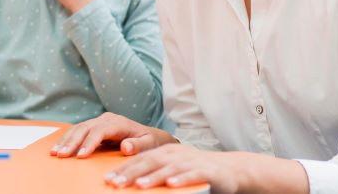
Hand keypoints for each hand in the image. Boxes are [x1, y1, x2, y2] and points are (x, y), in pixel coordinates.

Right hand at [50, 112, 175, 157]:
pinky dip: (67, 139)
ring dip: (65, 140)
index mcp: (119, 123)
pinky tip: (58, 148)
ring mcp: (99, 121)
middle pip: (85, 128)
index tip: (80, 156)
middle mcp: (107, 119)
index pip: (100, 131)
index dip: (89, 143)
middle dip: (72, 142)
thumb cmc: (149, 142)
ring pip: (78, 128)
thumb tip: (125, 146)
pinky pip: (78, 131)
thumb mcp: (149, 144)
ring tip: (55, 153)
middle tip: (61, 155)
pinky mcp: (94, 126)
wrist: (150, 136)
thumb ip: (138, 145)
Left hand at [104, 145, 245, 191]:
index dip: (123, 168)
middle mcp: (175, 155)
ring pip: (169, 169)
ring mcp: (190, 162)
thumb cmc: (195, 171)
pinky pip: (192, 175)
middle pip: (149, 163)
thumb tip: (131, 183)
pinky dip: (181, 179)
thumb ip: (153, 174)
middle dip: (131, 173)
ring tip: (139, 185)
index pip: (139, 160)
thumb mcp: (171, 169)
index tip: (107, 179)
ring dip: (153, 177)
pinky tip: (171, 185)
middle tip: (114, 182)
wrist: (231, 169)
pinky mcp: (207, 171)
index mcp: (164, 153)